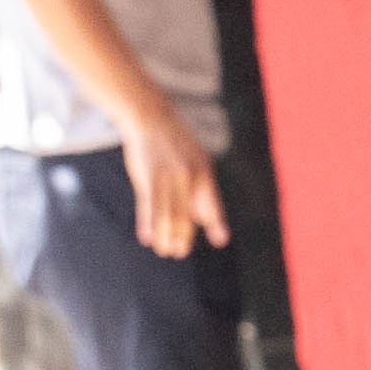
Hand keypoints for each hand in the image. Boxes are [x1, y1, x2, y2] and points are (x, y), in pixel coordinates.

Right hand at [125, 103, 222, 257]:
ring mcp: (168, 177)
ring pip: (168, 215)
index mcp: (203, 171)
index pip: (212, 203)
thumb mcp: (195, 161)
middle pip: (187, 215)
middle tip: (179, 251)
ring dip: (166, 236)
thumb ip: (200, 190)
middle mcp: (189, 176)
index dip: (216, 222)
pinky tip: (149, 237)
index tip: (221, 240)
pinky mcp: (148, 177)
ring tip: (165, 249)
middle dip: (183, 237)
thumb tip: (204, 220)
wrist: (151, 118)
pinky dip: (149, 224)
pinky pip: (149, 207)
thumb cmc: (174, 143)